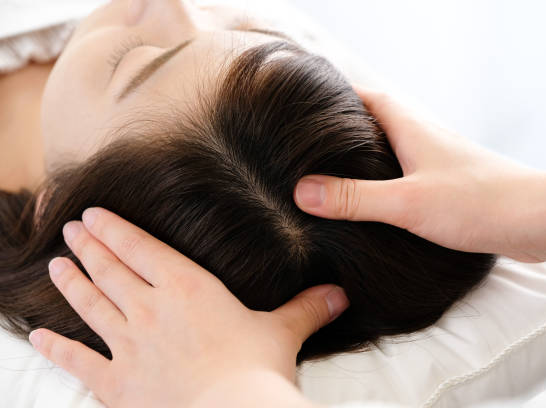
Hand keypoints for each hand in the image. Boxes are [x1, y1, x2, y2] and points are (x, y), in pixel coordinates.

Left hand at [28, 208, 347, 406]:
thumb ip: (307, 308)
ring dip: (70, 283)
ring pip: (90, 306)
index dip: (114, 229)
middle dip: (87, 247)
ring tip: (55, 265)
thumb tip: (340, 294)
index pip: (140, 249)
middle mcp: (150, 309)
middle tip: (70, 230)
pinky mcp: (118, 384)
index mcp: (187, 287)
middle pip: (109, 270)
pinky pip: (80, 362)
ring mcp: (129, 346)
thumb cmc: (256, 370)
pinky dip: (57, 349)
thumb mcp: (284, 332)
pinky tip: (39, 337)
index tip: (93, 214)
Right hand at [294, 86, 545, 261]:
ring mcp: (439, 162)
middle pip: (379, 122)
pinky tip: (379, 203)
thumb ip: (355, 198)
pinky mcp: (450, 185)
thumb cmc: (478, 203)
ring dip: (369, 157)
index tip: (310, 103)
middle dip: (348, 129)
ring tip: (339, 174)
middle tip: (316, 145)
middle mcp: (425, 139)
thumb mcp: (406, 203)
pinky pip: (410, 174)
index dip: (339, 96)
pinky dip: (389, 181)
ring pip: (395, 150)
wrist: (536, 220)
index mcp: (412, 130)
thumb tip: (303, 192)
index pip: (369, 98)